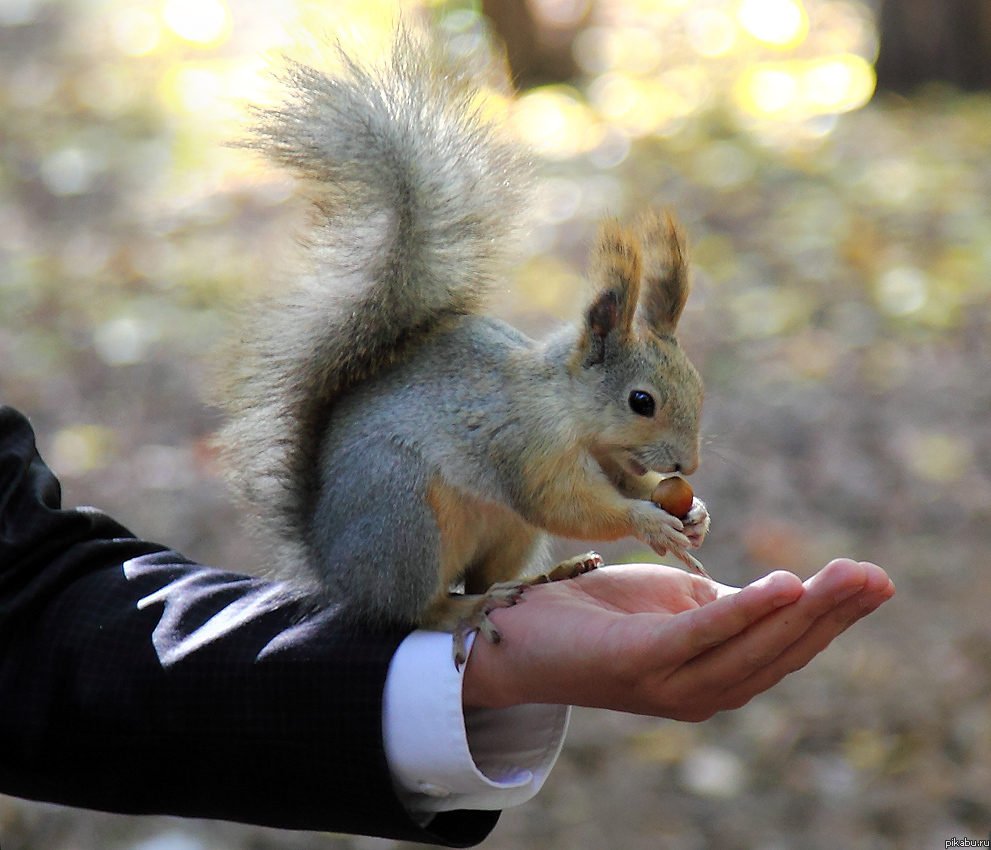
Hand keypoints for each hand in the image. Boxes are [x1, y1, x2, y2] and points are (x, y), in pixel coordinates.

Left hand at [462, 558, 893, 719]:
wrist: (520, 634)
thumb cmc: (601, 615)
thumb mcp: (675, 604)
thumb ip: (725, 607)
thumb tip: (778, 595)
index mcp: (713, 676)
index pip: (785, 648)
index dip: (831, 618)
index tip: (874, 580)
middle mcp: (700, 693)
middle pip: (780, 653)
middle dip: (832, 615)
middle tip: (877, 577)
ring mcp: (668, 685)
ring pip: (751, 650)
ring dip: (802, 613)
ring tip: (845, 578)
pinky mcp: (637, 664)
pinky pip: (698, 637)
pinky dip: (743, 614)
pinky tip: (781, 587)